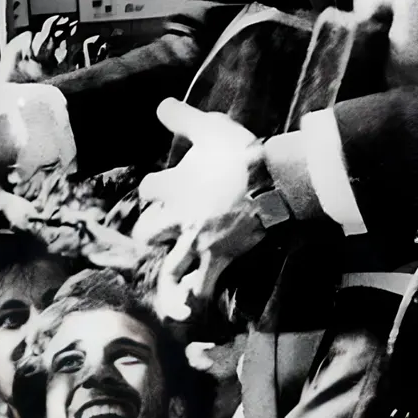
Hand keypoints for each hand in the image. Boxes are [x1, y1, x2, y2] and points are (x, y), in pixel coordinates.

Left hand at [136, 100, 270, 322]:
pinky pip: (202, 287)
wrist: (270, 180)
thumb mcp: (208, 127)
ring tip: (169, 281)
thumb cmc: (239, 152)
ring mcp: (196, 240)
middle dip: (150, 234)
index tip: (158, 189)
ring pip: (170, 265)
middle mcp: (177, 216)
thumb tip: (161, 103)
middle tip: (159, 235)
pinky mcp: (217, 257)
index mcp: (172, 186)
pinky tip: (189, 314)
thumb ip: (182, 117)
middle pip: (148, 232)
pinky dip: (195, 301)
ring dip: (169, 273)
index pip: (147, 189)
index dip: (152, 190)